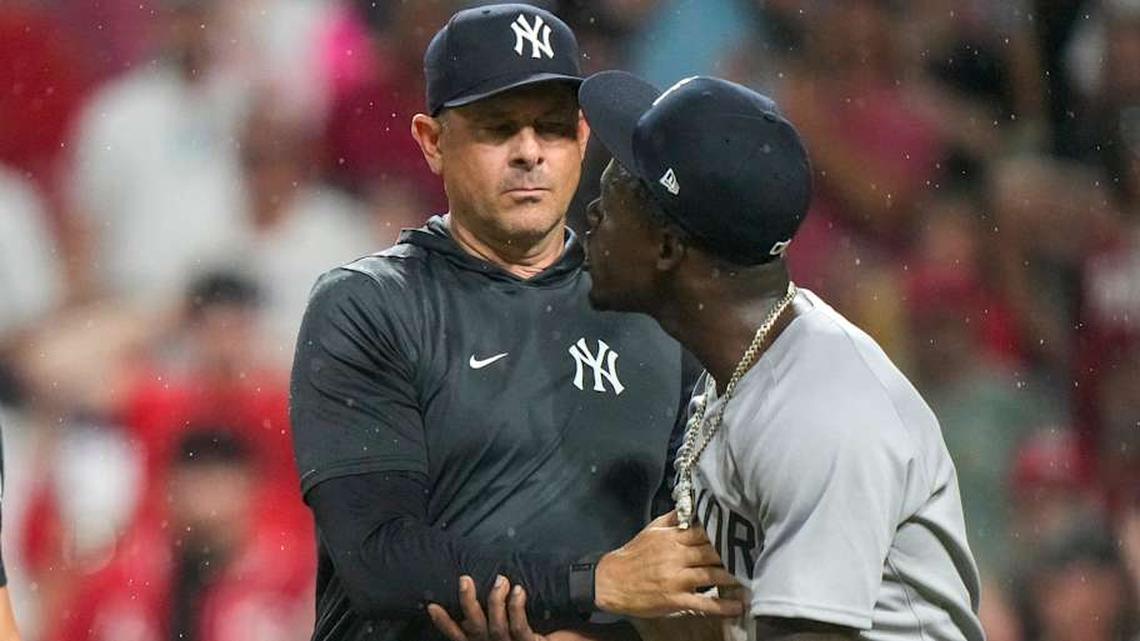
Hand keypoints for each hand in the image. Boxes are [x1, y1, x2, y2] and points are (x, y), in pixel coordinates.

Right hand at [428, 575, 547, 640]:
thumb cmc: (531, 636)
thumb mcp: (506, 630)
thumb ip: (491, 619)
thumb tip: (477, 597)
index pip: (459, 635)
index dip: (444, 623)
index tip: (431, 605)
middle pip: (475, 628)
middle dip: (468, 602)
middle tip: (464, 579)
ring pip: (496, 627)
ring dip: (496, 601)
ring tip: (501, 579)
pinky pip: (519, 628)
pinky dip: (516, 608)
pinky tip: (519, 591)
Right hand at [594, 510, 742, 617]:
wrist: (611, 581)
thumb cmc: (633, 555)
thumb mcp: (651, 530)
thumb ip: (673, 519)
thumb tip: (692, 504)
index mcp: (672, 539)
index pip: (704, 532)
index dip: (725, 532)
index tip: (744, 531)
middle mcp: (677, 557)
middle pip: (712, 553)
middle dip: (734, 553)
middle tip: (757, 553)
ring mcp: (676, 579)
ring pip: (711, 576)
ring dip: (734, 576)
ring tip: (754, 576)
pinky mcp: (675, 600)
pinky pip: (703, 603)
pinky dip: (722, 606)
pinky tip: (739, 606)